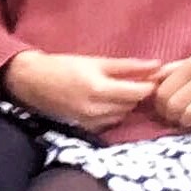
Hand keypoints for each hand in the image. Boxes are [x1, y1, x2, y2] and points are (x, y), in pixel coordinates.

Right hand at [0, 49, 166, 131]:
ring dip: (125, 103)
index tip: (152, 78)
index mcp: (99, 89)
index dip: (149, 86)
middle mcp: (95, 109)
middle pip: (131, 104)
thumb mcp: (96, 61)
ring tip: (117, 89)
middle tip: (135, 81)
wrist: (33, 82)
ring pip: (123, 114)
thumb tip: (157, 65)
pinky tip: (106, 101)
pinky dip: (113, 112)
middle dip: (136, 93)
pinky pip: (111, 121)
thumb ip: (128, 66)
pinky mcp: (87, 129)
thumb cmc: (64, 66)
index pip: (137, 93)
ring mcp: (91, 122)